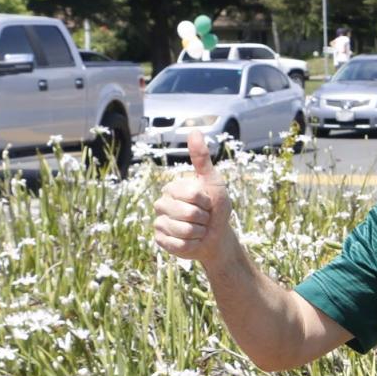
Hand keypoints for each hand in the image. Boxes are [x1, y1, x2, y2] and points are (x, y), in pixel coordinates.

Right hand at [152, 131, 233, 266]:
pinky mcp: (160, 241)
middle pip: (187, 214)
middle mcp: (161, 204)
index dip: (206, 202)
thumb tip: (194, 130)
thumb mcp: (213, 181)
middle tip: (204, 218)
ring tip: (198, 229)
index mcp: (172, 187)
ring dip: (198, 233)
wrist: (217, 236)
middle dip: (204, 218)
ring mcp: (159, 223)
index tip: (207, 202)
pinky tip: (191, 241)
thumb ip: (202, 159)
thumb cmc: (216, 207)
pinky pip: (177, 245)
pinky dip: (191, 245)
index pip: (192, 195)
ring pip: (183, 230)